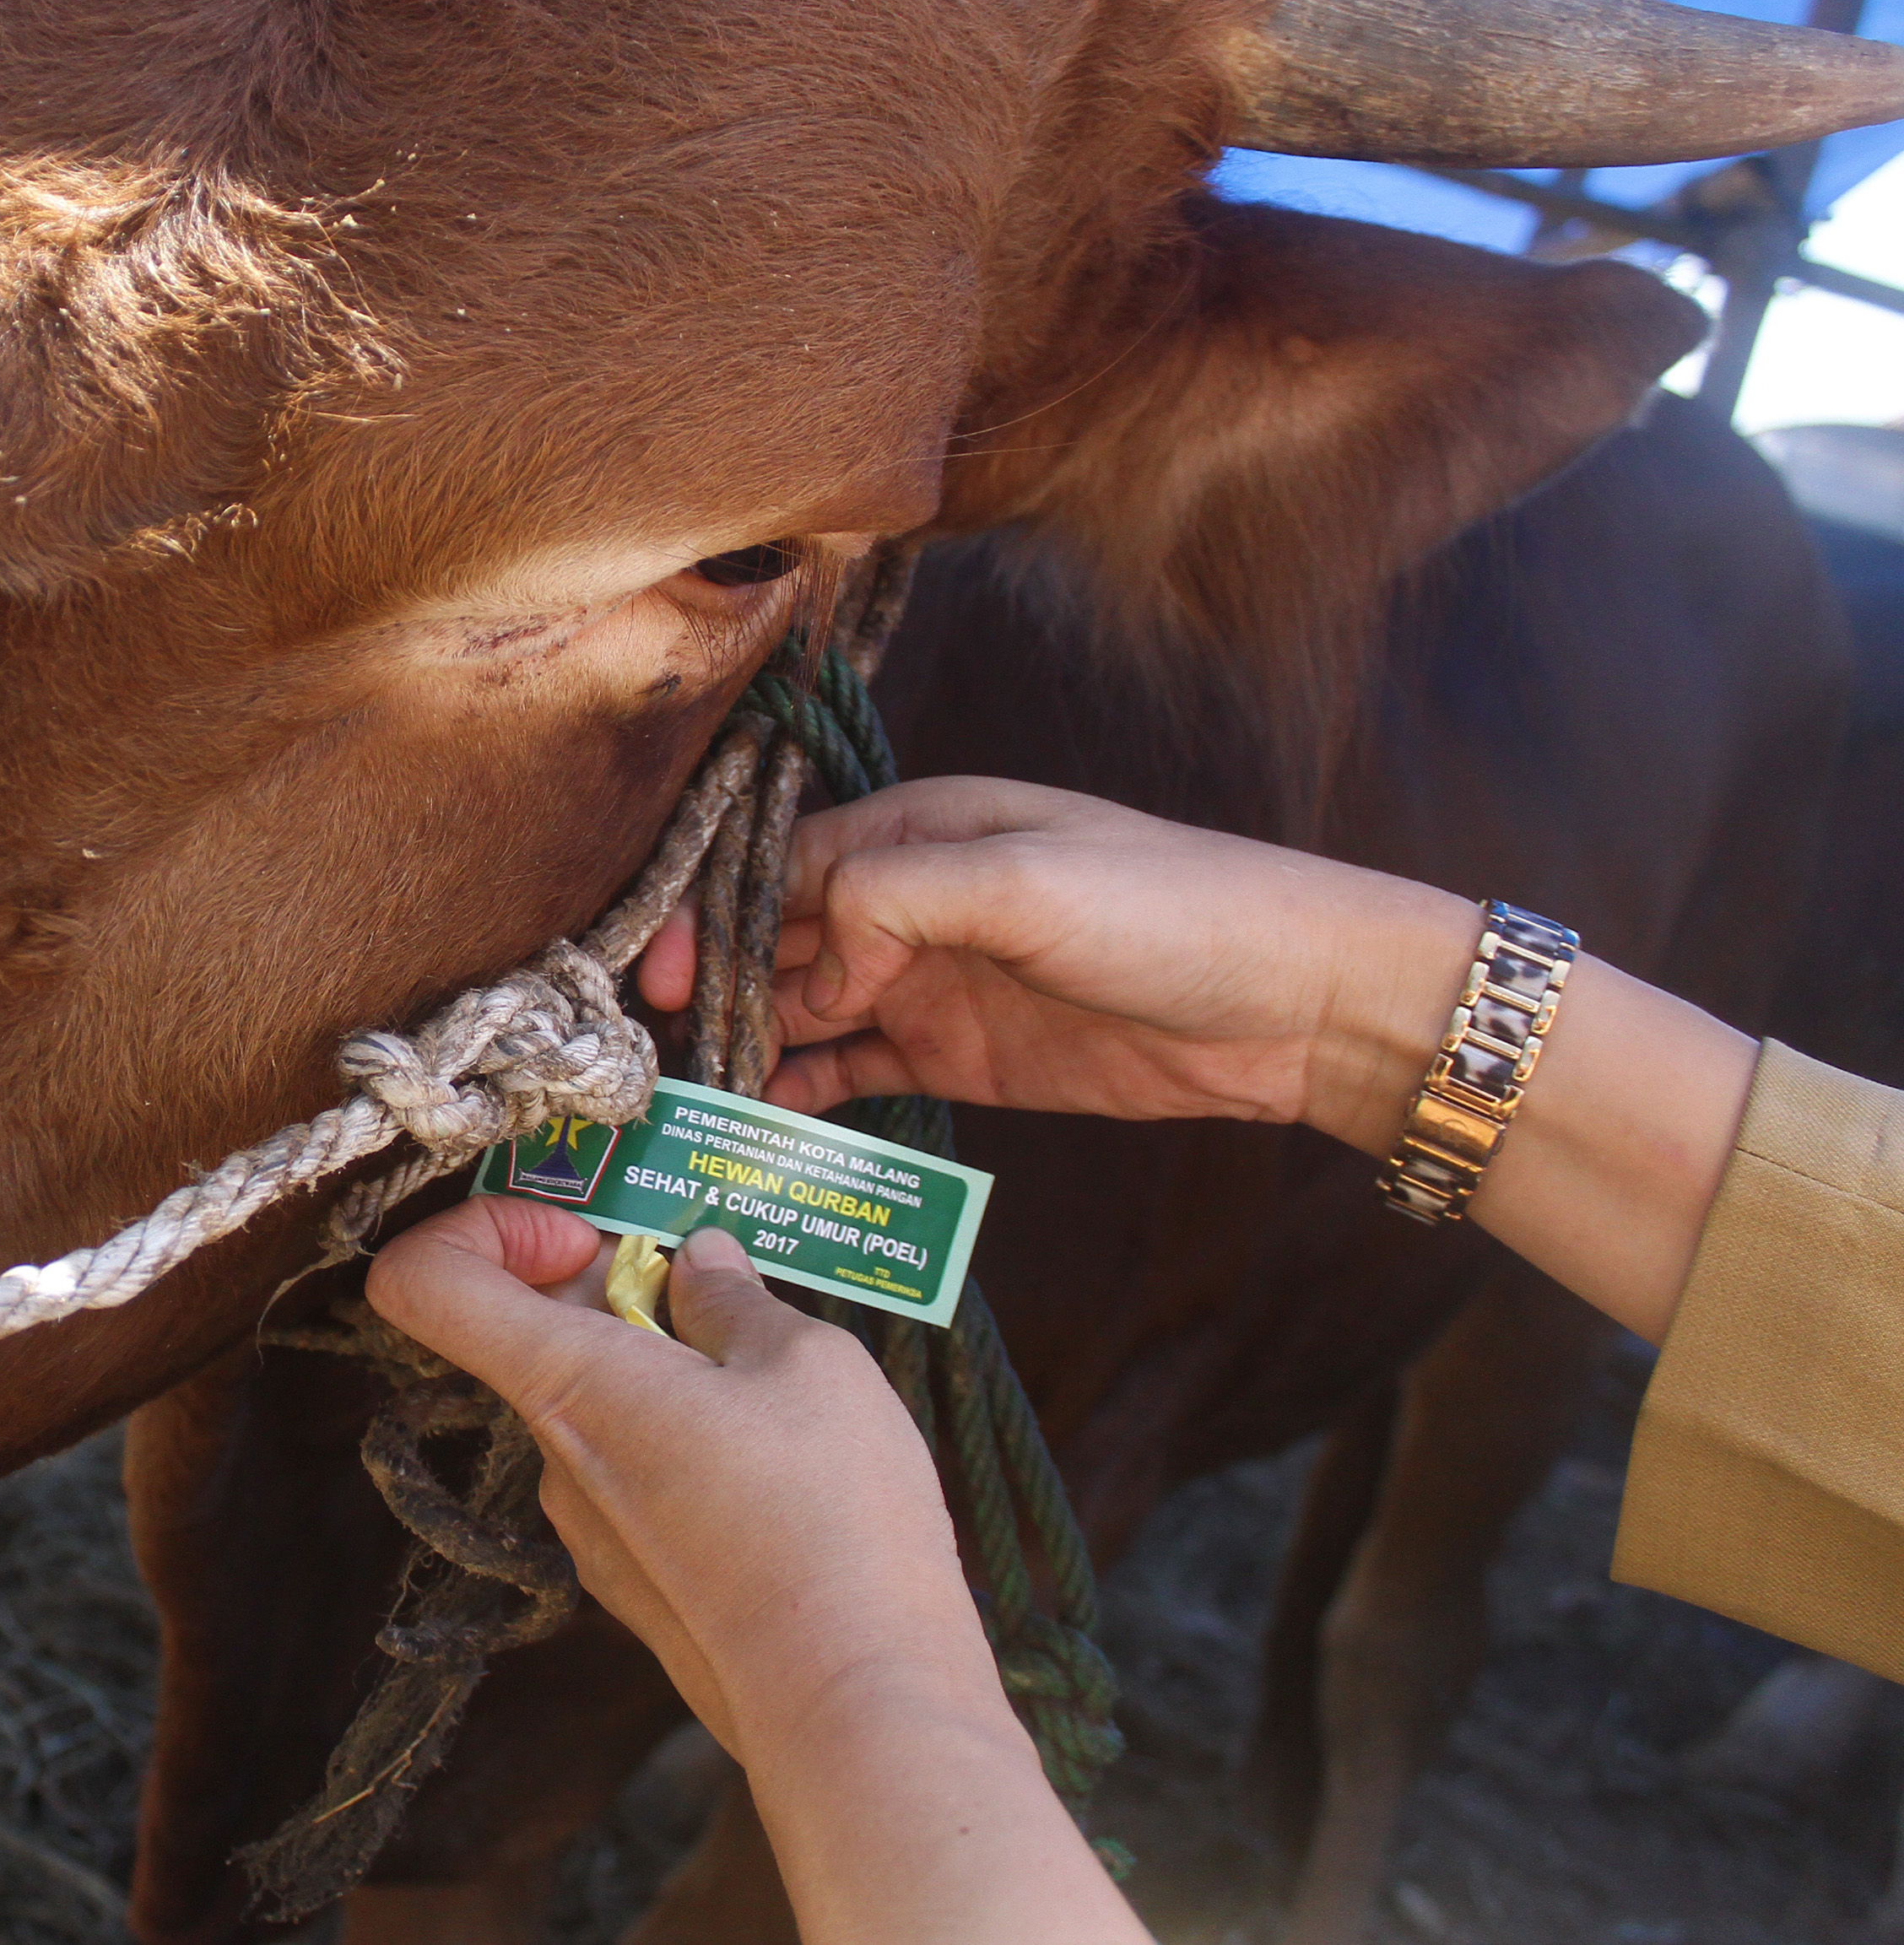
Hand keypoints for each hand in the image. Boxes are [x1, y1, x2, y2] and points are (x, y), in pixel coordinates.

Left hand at [365, 1200, 997, 1746]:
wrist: (856, 1706)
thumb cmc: (829, 1522)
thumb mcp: (805, 1362)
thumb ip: (734, 1300)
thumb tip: (696, 1262)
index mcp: (569, 1384)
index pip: (422, 1282)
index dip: (481, 1226)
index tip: (585, 1232)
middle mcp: (556, 1459)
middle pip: (531, 1334)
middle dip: (615, 1287)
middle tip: (720, 1288)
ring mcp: (591, 1532)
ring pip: (596, 1407)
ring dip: (664, 1367)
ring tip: (775, 1379)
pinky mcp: (638, 1584)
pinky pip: (636, 1477)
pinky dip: (685, 1441)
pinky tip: (782, 1463)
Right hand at [636, 777, 1476, 1156]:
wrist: (1302, 1002)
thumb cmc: (1175, 909)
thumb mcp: (1026, 879)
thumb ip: (897, 896)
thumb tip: (813, 960)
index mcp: (921, 829)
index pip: (780, 866)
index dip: (711, 918)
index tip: (658, 980)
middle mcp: (914, 899)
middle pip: (779, 939)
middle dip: (712, 987)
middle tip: (648, 1054)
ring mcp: (936, 981)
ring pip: (807, 1010)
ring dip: (749, 1047)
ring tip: (691, 1100)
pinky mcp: (964, 1055)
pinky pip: (857, 1071)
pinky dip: (806, 1093)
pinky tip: (763, 1122)